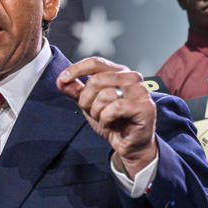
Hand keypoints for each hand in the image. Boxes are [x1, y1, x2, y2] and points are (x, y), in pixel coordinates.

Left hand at [57, 57, 156, 178]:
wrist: (130, 144)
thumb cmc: (115, 122)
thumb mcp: (90, 105)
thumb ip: (77, 92)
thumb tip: (62, 81)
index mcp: (120, 73)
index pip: (96, 63)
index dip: (77, 70)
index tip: (63, 79)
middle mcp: (132, 78)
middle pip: (97, 80)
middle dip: (86, 100)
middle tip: (92, 112)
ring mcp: (140, 91)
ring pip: (105, 95)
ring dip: (97, 112)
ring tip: (104, 119)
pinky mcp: (144, 106)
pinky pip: (115, 108)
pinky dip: (107, 119)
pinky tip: (111, 123)